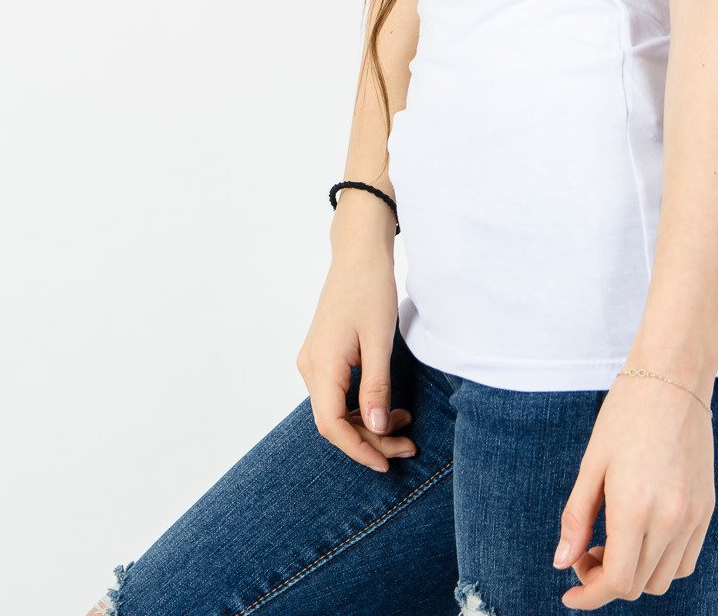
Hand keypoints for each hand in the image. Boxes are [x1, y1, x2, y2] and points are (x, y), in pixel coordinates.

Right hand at [295, 252, 416, 473]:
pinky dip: (362, 405)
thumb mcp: (379, 340)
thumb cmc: (370, 289)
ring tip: (404, 426)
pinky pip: (338, 394)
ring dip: (368, 423)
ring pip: (337, 410)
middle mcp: (311, 367)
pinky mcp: (323, 356)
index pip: (332, 425)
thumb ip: (377, 386)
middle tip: (407, 446)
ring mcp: (314, 361)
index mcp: (322, 364)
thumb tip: (375, 428)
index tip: (386, 463)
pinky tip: (388, 406)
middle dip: (370, 440)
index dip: (358, 450)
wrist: (359, 254)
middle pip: (334, 422)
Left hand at [553, 373, 714, 606]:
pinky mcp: (707, 508)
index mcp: (635, 508)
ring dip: (635, 574)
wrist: (672, 378)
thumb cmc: (627, 412)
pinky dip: (662, 563)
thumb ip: (576, 517)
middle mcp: (670, 520)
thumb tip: (562, 560)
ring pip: (664, 579)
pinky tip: (643, 536)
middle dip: (605, 581)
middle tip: (587, 551)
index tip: (570, 591)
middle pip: (638, 585)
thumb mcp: (592, 463)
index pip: (616, 582)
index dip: (590, 595)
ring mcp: (694, 516)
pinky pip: (686, 560)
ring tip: (614, 542)